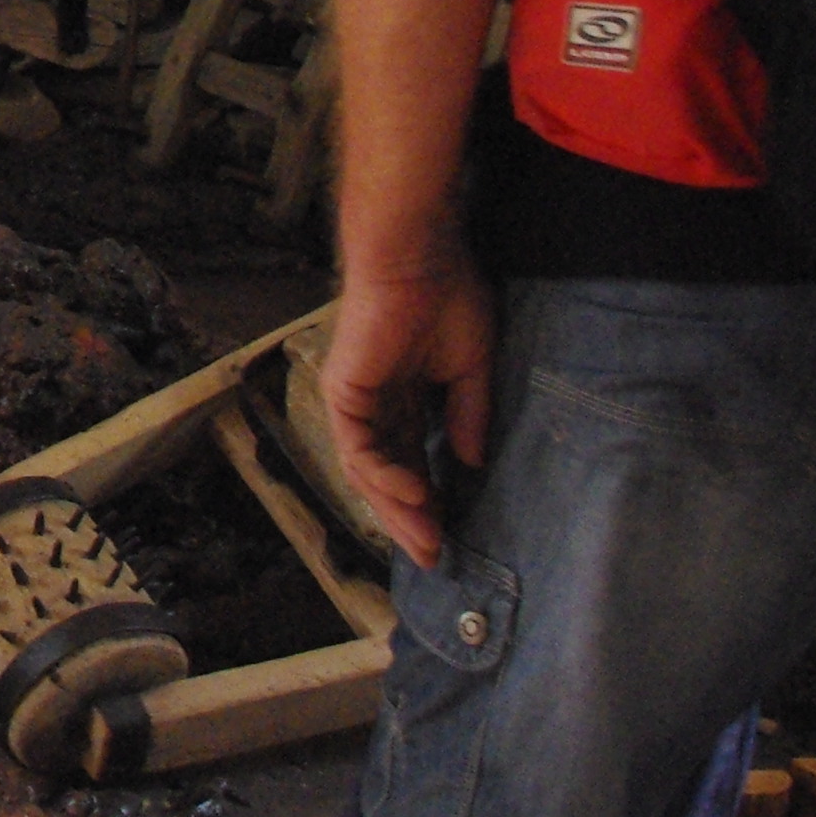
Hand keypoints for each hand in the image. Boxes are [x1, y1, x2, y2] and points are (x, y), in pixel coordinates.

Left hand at [322, 258, 497, 570]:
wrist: (418, 261)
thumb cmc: (447, 298)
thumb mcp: (471, 367)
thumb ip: (468, 416)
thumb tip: (470, 463)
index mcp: (405, 396)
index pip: (412, 460)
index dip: (429, 498)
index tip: (452, 533)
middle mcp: (376, 403)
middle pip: (387, 475)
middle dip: (410, 518)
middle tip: (434, 556)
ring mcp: (356, 400)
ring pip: (370, 471)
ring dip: (398, 508)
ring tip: (428, 540)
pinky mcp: (344, 393)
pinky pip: (359, 448)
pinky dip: (385, 476)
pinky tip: (413, 497)